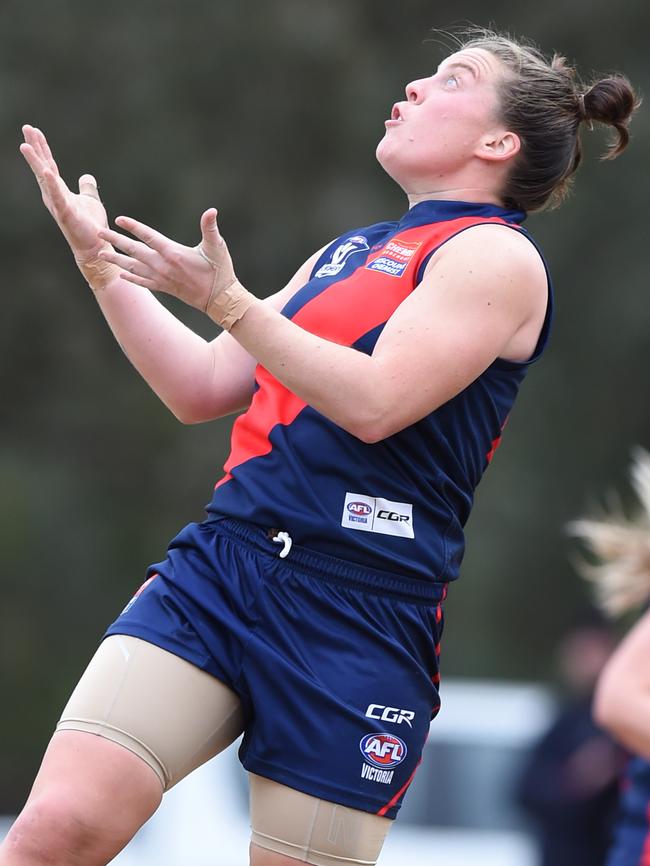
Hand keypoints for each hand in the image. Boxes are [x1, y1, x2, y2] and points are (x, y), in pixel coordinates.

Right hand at [19, 125, 109, 264]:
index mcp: (58, 190)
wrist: (94, 245)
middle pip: (42, 166)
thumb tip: (86, 176)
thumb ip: (86, 187)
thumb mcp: (90, 200)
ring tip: (26, 145)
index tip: (33, 130)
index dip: (41, 147)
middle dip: (34, 147)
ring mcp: (58, 203)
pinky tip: (46, 171)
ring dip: (35, 161)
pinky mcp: (66, 213)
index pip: (48, 164)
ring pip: (44, 178)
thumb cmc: (90, 225)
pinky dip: (51, 184)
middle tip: (26, 127)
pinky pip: (57, 196)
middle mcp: (54, 195)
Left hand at [96, 209, 238, 311]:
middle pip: (134, 250)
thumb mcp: (217, 247)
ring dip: (116, 260)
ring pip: (133, 267)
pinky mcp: (165, 288)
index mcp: (173, 253)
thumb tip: (211, 210)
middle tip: (98, 233)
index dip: (133, 227)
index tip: (119, 219)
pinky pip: (143, 282)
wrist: (220, 299)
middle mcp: (163, 266)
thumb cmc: (220, 271)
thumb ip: (210, 227)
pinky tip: (121, 274)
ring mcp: (162, 278)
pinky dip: (131, 278)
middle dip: (115, 240)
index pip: (148, 236)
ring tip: (101, 255)